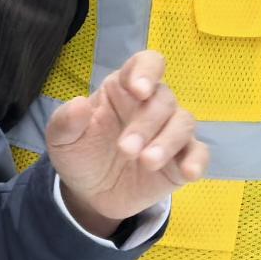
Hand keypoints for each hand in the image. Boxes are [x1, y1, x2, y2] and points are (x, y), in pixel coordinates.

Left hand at [46, 48, 209, 236]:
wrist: (90, 196)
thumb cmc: (81, 155)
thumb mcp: (61, 140)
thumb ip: (66, 121)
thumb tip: (79, 104)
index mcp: (125, 89)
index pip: (147, 63)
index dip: (147, 71)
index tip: (139, 90)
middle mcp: (152, 105)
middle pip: (163, 99)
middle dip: (146, 124)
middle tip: (125, 150)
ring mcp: (169, 132)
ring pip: (184, 123)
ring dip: (168, 141)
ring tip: (147, 163)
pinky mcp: (182, 159)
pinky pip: (199, 153)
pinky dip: (197, 160)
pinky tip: (188, 172)